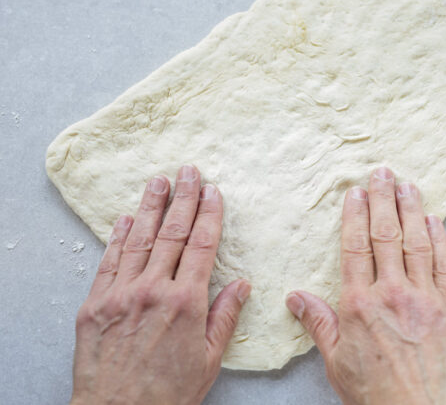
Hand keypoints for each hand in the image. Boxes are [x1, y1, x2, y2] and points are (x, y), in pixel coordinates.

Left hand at [71, 165, 250, 404]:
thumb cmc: (168, 393)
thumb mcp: (209, 359)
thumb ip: (225, 317)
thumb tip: (241, 285)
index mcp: (185, 302)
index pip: (202, 246)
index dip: (209, 215)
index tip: (214, 193)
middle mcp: (152, 290)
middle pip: (172, 233)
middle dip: (183, 198)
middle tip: (188, 171)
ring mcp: (120, 294)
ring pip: (139, 240)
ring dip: (150, 207)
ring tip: (158, 182)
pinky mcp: (95, 305)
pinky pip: (108, 262)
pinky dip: (118, 237)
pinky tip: (125, 218)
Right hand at [286, 167, 445, 404]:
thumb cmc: (378, 396)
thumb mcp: (337, 363)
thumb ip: (318, 325)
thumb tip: (295, 298)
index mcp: (360, 305)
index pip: (356, 247)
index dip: (356, 215)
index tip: (355, 193)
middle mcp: (393, 294)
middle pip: (387, 235)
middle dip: (383, 199)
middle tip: (381, 173)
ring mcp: (427, 299)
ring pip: (418, 242)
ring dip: (412, 209)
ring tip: (407, 184)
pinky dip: (439, 238)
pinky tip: (434, 220)